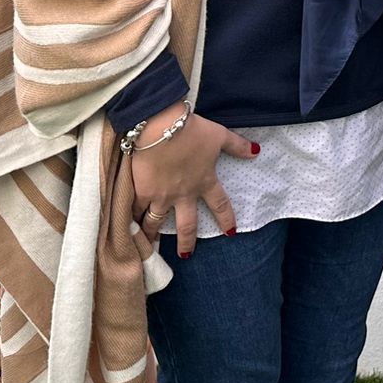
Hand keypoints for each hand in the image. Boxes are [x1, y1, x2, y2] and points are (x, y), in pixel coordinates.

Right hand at [128, 103, 256, 255]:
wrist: (160, 127)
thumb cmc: (191, 130)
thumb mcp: (219, 135)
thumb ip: (237, 145)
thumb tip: (257, 151)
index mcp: (204, 182)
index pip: (220, 205)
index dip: (226, 219)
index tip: (231, 233)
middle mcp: (184, 194)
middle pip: (187, 225)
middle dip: (187, 242)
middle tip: (186, 255)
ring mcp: (161, 196)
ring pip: (157, 223)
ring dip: (153, 235)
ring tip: (149, 245)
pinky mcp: (142, 191)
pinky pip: (136, 211)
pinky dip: (131, 220)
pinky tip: (126, 228)